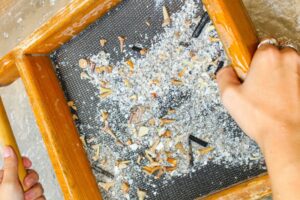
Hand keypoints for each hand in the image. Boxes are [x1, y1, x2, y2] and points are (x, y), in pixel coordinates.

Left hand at [0, 146, 44, 199]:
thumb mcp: (8, 184)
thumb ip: (11, 165)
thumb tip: (8, 148)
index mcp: (4, 180)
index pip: (16, 164)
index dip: (23, 162)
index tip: (26, 164)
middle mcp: (14, 187)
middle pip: (30, 173)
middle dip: (31, 180)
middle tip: (25, 186)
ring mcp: (23, 195)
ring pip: (37, 185)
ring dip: (34, 192)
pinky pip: (41, 195)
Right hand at [216, 43, 299, 199]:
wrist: (288, 136)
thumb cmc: (262, 117)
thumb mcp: (229, 96)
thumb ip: (224, 76)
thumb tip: (227, 71)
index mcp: (267, 56)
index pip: (260, 45)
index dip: (254, 60)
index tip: (251, 72)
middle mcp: (289, 58)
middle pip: (277, 53)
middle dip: (269, 66)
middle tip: (260, 86)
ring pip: (289, 65)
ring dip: (282, 75)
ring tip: (272, 96)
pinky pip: (297, 78)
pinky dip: (291, 85)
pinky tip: (283, 100)